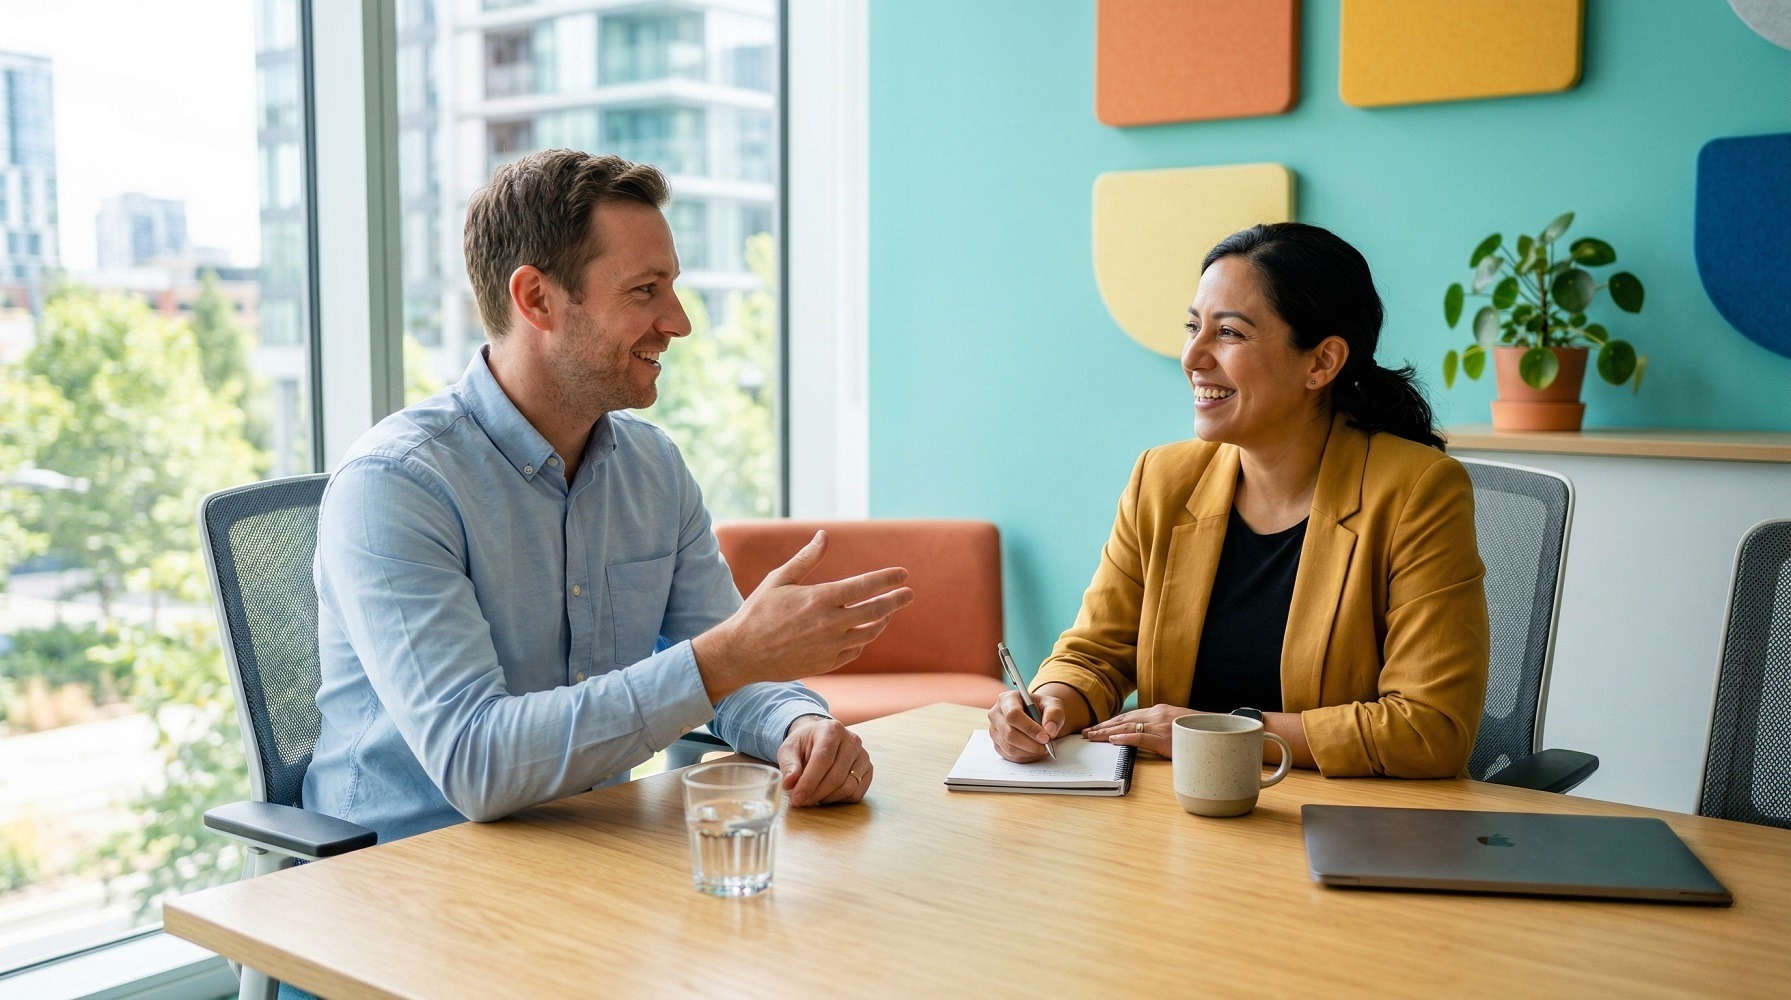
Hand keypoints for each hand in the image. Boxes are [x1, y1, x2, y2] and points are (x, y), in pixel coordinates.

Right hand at [693, 530, 912, 700]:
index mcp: (820, 598)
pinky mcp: (826, 663)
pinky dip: (863, 640)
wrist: (742, 653)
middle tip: (909, 594)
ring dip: (883, 620)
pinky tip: (864, 631)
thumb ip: (806, 558)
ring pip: (869, 633)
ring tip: (889, 612)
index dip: (887, 578)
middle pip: (876, 610)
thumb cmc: (757, 611)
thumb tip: (824, 535)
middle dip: (897, 600)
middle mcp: (830, 623)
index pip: (865, 585)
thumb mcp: (778, 579)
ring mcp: (830, 646)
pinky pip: (855, 650)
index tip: (903, 574)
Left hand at [775, 715, 871, 806]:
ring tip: (812, 796)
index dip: (809, 781)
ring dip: (827, 798)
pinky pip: (856, 793)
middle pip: (836, 776)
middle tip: (801, 801)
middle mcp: (852, 740)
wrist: (820, 739)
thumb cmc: (804, 745)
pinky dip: (839, 800)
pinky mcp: (868, 770)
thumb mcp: (789, 750)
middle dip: (816, 794)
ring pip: (848, 787)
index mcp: (831, 730)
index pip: (823, 759)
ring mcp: (863, 755)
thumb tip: (789, 783)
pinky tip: (826, 794)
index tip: (797, 798)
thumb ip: (788, 765)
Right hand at [987, 690, 1071, 762]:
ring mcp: (994, 730)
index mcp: (1007, 699)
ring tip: (1043, 749)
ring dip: (1030, 752)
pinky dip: (1026, 757)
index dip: (1029, 728)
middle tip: (1047, 746)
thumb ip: (1054, 714)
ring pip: (1009, 747)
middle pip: (1009, 734)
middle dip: (1031, 744)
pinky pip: (1010, 756)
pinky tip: (1035, 752)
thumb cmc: (1042, 708)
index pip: (1013, 715)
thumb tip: (1049, 730)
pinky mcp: (997, 744)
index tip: (1045, 737)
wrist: (1036, 716)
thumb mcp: (1053, 705)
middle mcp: (996, 714)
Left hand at [1083, 704, 1198, 757]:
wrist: (1216, 731)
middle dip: (1103, 726)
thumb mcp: (1176, 724)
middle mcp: (1156, 715)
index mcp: (1159, 711)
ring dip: (1106, 732)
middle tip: (1086, 732)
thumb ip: (1160, 726)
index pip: (1129, 716)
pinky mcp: (1165, 739)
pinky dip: (1125, 738)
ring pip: (1127, 727)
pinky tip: (1113, 740)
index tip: (1097, 727)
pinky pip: (1141, 738)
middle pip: (1123, 720)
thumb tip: (1145, 733)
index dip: (1111, 722)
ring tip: (1091, 736)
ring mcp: (1160, 726)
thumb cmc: (1197, 730)